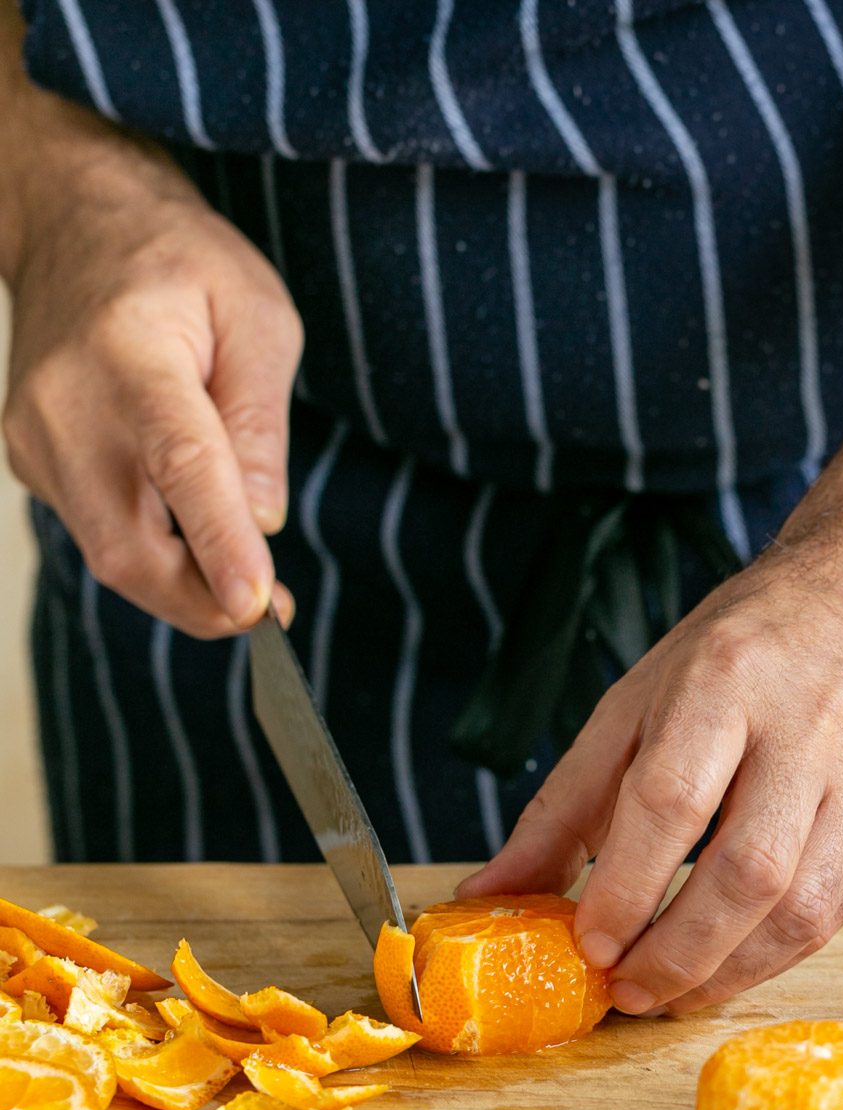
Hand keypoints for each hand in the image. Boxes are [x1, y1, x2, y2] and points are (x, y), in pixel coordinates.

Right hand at [2, 141, 300, 635]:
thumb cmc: (180, 265)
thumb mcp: (259, 317)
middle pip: (129, 544)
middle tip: (270, 612)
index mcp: (130, 355)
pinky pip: (99, 534)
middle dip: (201, 600)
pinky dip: (154, 554)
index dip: (218, 542)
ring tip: (244, 577)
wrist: (74, 223)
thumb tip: (263, 519)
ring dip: (183, 586)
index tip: (253, 604)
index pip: (179, 465)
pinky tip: (191, 531)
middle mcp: (65, 406)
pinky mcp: (30, 462)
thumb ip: (261, 421)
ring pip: (111, 554)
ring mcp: (35, 440)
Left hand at [459, 496, 842, 1014]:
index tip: (589, 947)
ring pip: (802, 906)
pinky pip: (837, 910)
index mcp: (725, 679)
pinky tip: (727, 968)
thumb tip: (490, 894)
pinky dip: (775, 957)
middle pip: (747, 870)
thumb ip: (564, 804)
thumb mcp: (640, 698)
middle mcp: (805, 729)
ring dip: (728, 972)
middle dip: (677, 951)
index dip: (626, 889)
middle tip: (626, 992)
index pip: (671, 800)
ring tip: (669, 995)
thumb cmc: (747, 648)